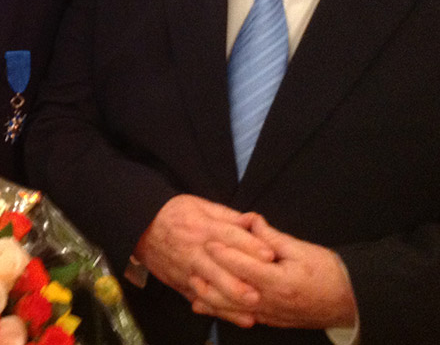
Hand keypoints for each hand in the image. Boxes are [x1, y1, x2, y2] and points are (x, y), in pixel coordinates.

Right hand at [134, 195, 274, 324]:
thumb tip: (254, 221)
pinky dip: (218, 311)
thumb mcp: (200, 205)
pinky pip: (201, 299)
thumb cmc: (174, 214)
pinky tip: (236, 318)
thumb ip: (228, 216)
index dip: (249, 246)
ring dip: (230, 300)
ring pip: (210, 288)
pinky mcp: (182, 284)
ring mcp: (187, 270)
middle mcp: (195, 251)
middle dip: (239, 282)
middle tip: (260, 292)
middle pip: (218, 268)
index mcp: (202, 227)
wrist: (140, 227)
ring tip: (251, 311)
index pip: (228, 237)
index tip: (269, 255)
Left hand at [191, 214, 356, 329]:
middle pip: (230, 291)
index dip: (223, 252)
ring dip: (209, 297)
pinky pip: (240, 316)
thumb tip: (249, 219)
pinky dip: (220, 310)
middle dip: (209, 276)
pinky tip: (205, 305)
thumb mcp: (302, 249)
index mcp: (278, 281)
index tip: (208, 241)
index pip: (243, 266)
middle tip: (191, 262)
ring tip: (192, 284)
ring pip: (231, 308)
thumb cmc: (328, 273)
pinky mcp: (270, 320)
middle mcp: (270, 301)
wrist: (349, 303)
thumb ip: (271, 236)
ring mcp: (269, 314)